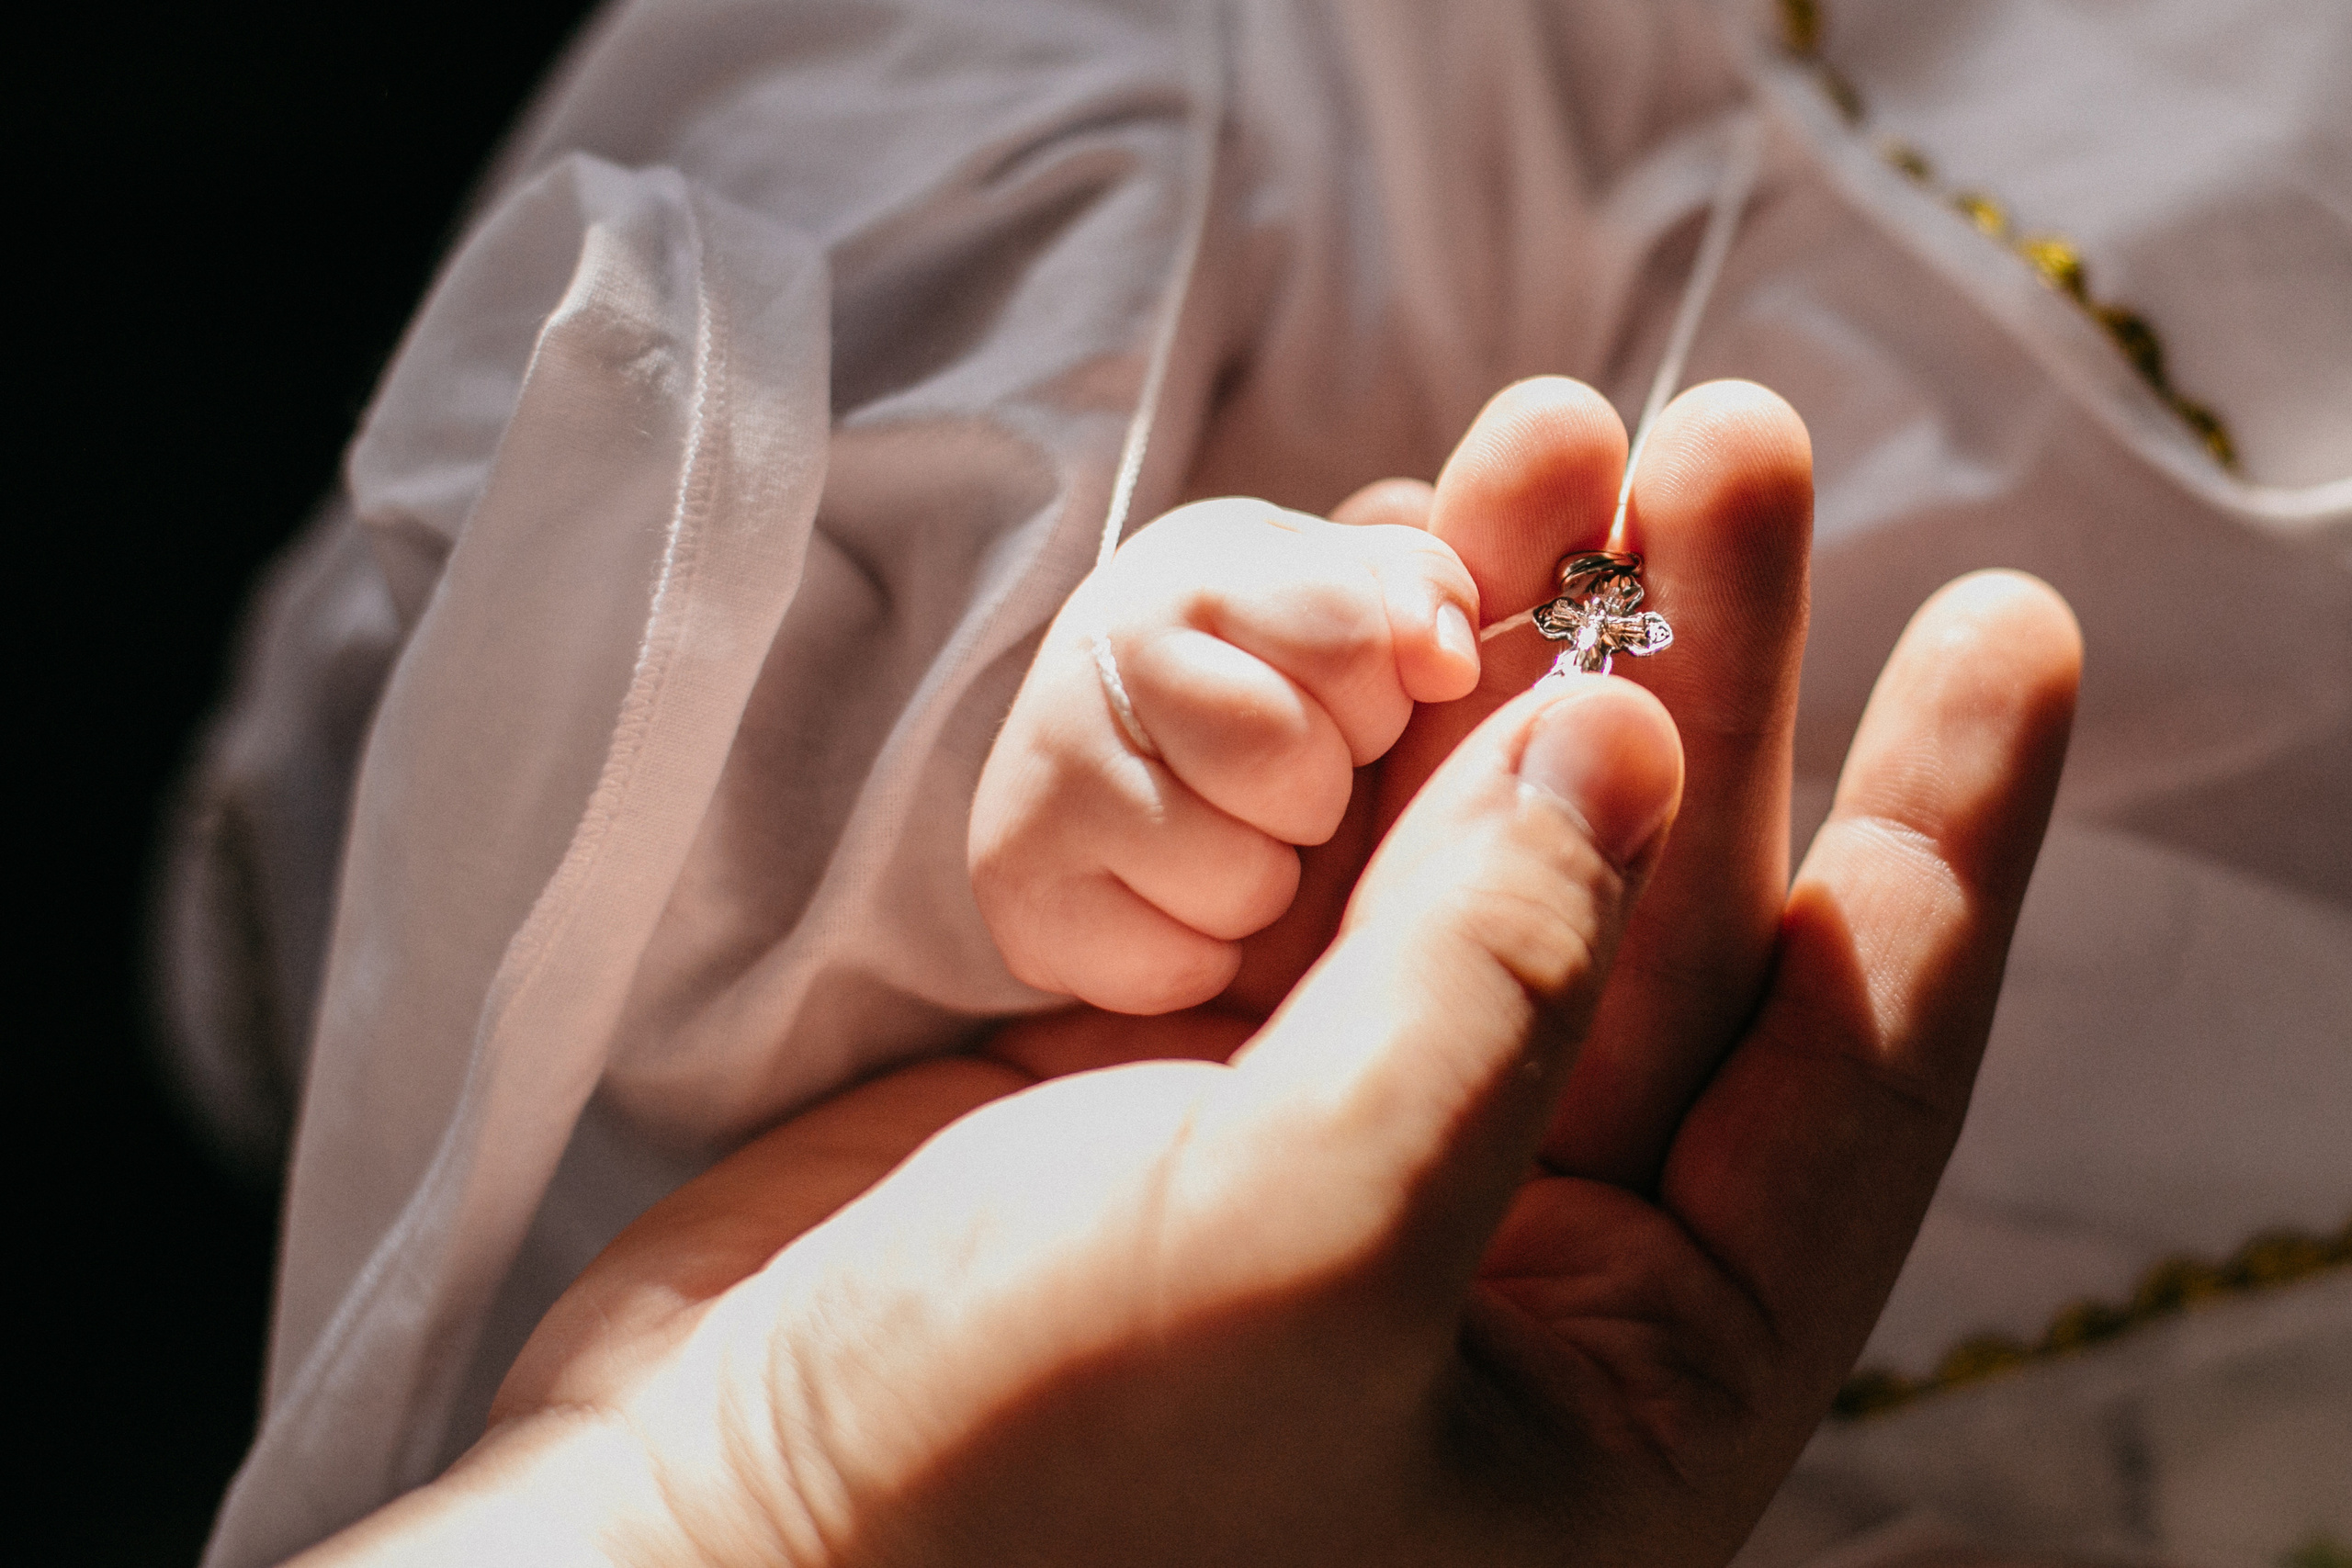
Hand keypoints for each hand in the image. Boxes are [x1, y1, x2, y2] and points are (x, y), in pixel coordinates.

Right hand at [304, 380, 2081, 1566]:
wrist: (709, 1530)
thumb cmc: (1016, 1488)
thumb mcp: (1315, 1251)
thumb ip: (1497, 985)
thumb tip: (1618, 742)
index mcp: (1629, 1388)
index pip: (1852, 1076)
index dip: (1943, 834)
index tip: (2007, 622)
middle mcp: (1519, 1257)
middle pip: (1669, 915)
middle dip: (1704, 676)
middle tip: (1734, 445)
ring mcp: (1356, 1140)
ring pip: (1490, 852)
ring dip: (1524, 654)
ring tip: (1559, 445)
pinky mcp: (1206, 1065)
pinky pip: (1331, 857)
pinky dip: (1361, 726)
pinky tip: (1405, 585)